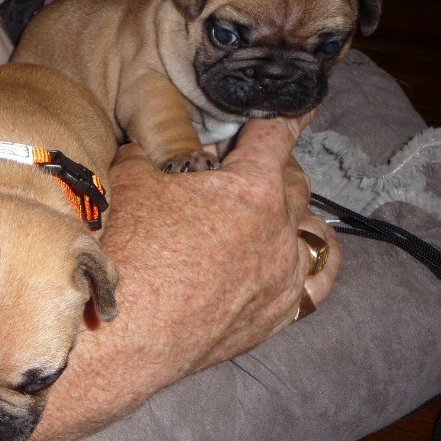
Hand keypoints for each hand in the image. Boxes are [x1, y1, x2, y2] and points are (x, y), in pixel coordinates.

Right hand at [87, 113, 340, 396]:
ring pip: (311, 227)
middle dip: (272, 164)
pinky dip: (313, 258)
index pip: (275, 134)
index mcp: (251, 188)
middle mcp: (279, 230)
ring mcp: (284, 276)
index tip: (287, 105)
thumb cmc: (125, 254)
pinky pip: (318, 280)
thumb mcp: (128, 182)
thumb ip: (149, 153)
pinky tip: (301, 251)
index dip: (278, 115)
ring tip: (270, 206)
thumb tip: (152, 147)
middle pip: (295, 180)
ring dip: (293, 210)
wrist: (121, 335)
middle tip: (242, 163)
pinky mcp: (277, 315)